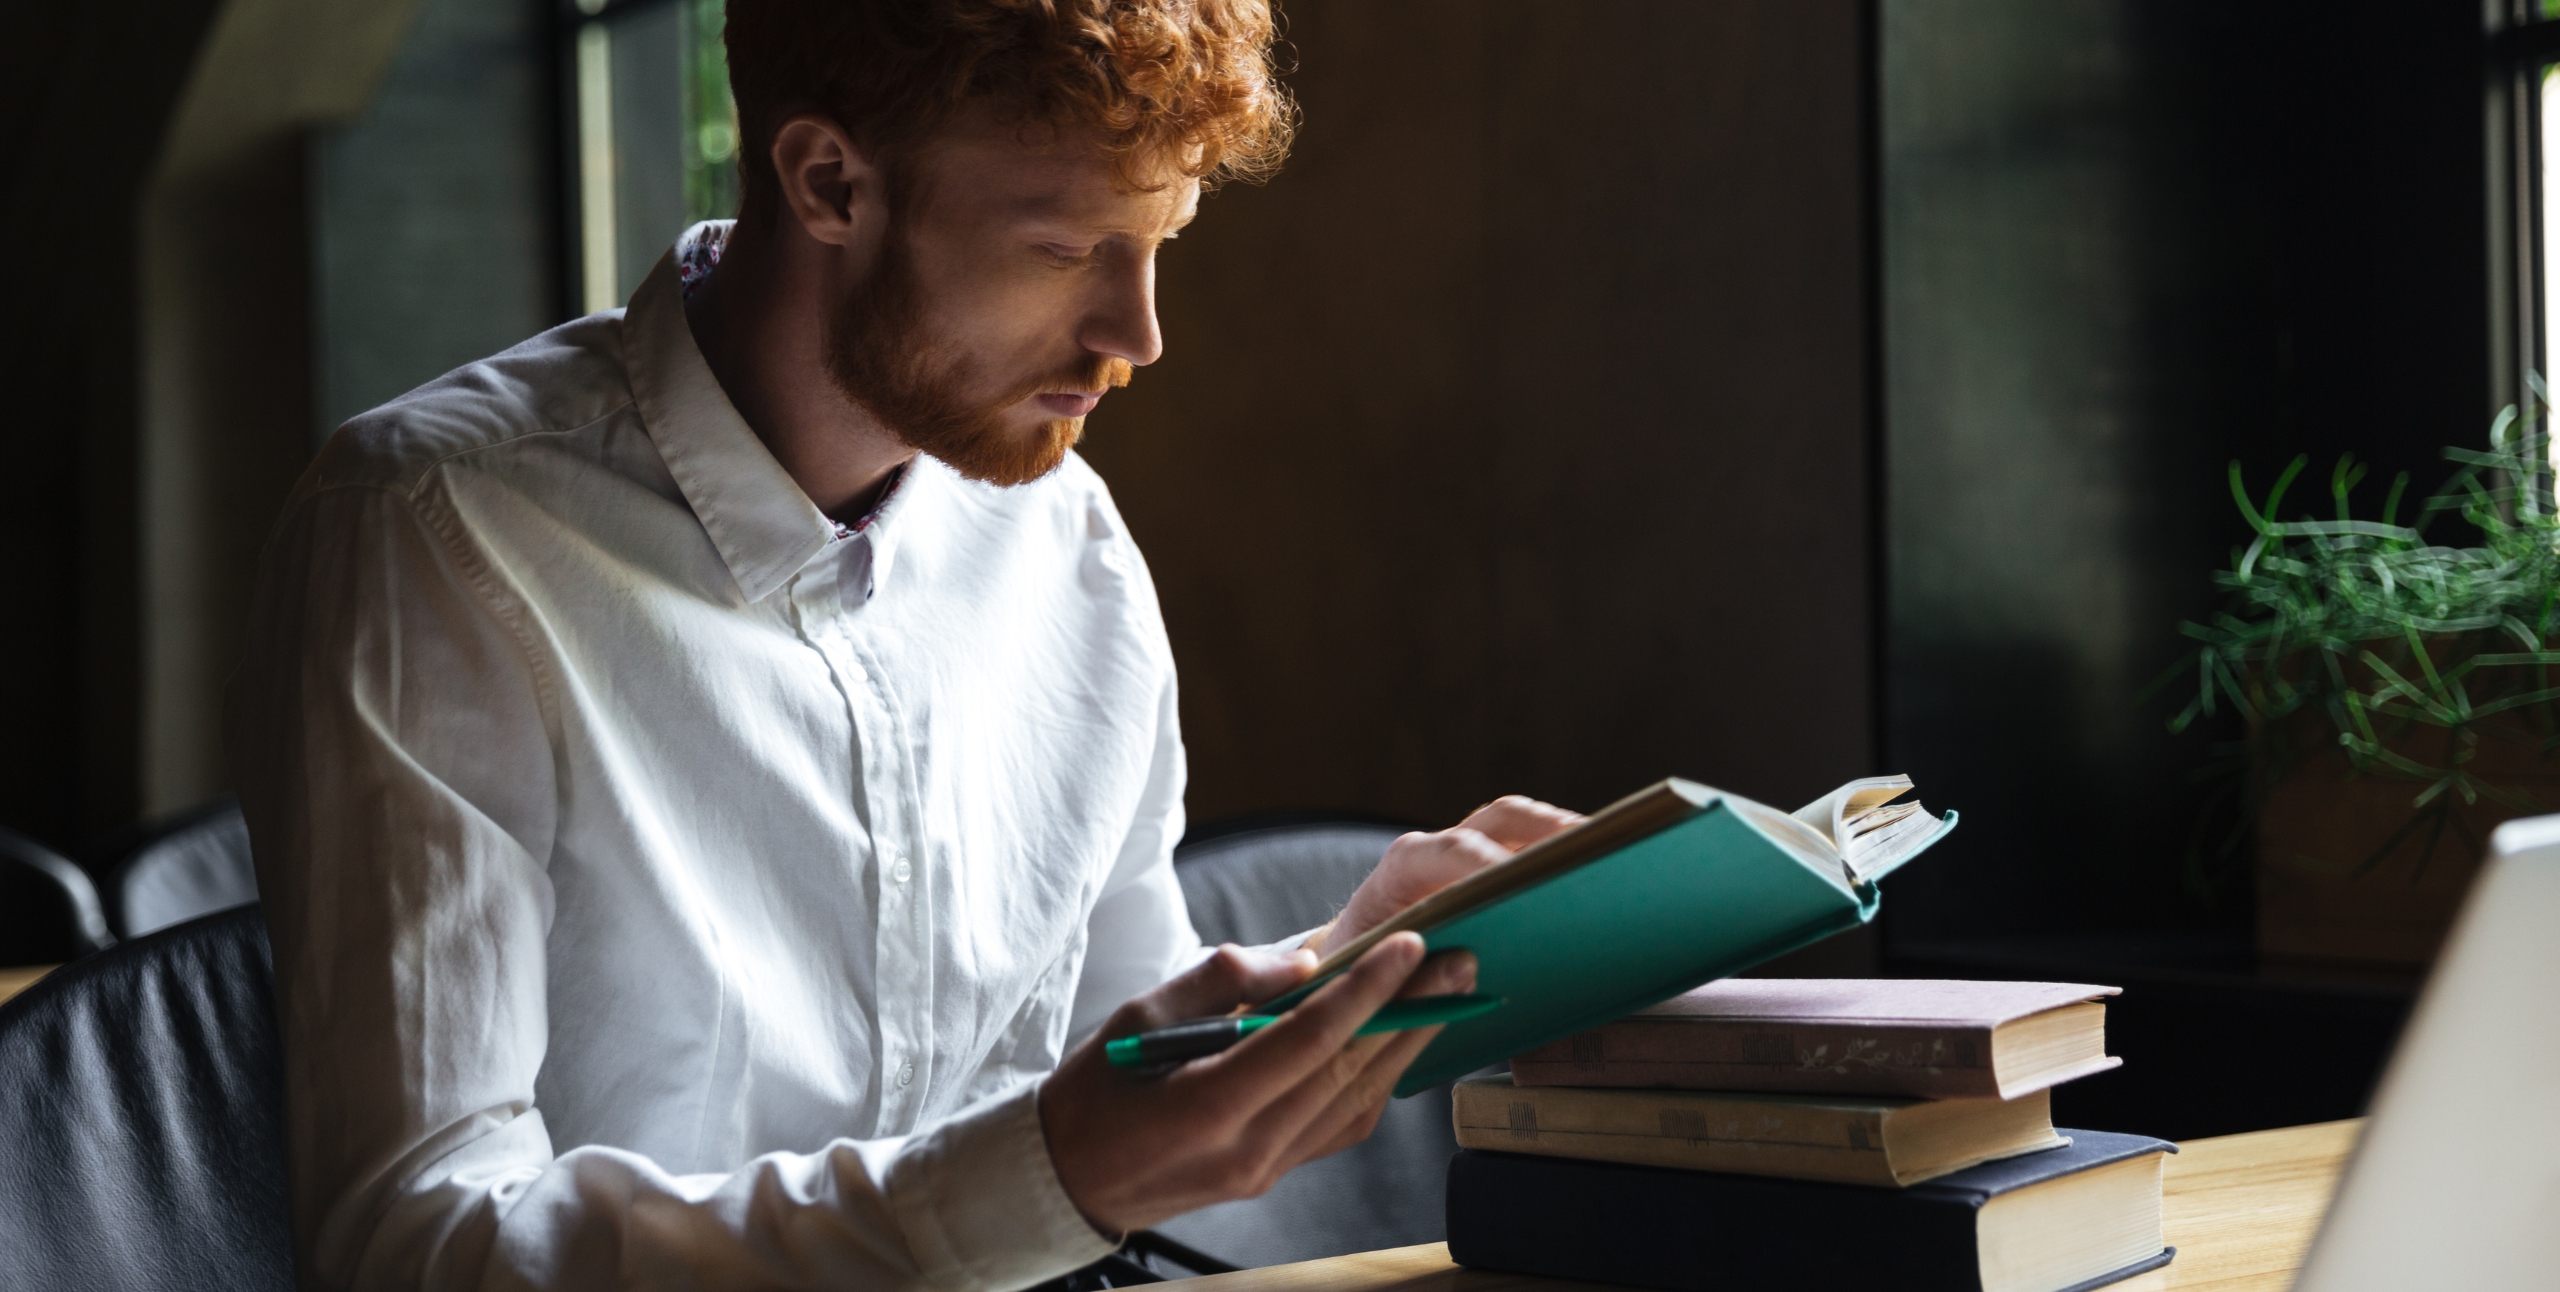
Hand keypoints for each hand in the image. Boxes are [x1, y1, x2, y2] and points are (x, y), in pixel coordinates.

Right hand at [1040, 932, 1477, 1234]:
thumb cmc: (1097, 1090)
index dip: (1366, 989)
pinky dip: (1377, 1079)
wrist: (1070, 1178)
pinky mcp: (1273, 1174)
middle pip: (1349, 1071)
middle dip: (1409, 1011)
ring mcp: (1266, 1169)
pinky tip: (1400, 1041)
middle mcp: (1249, 1149)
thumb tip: (1301, 960)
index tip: (1409, 944)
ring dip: (1406, 1045)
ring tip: (1445, 994)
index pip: (1309, 1041)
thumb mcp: (1137, 1016)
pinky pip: (1342, 1125)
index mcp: (1209, 1107)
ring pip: (1357, 1102)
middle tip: (1458, 960)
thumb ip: (1218, 982)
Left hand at [1321, 795, 1582, 953]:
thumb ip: (1414, 977)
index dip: (1495, 862)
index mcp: (1402, 868)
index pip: (1454, 849)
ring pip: (1522, 826)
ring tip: (1619, 860)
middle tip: (1602, 852)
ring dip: (1569, 836)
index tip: (1534, 886)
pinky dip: (1563, 856)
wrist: (1343, 966)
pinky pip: (1528, 848)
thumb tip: (1468, 970)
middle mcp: (1437, 850)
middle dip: (1553, 828)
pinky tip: (1598, 880)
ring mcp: (1464, 855)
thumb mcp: (1374, 979)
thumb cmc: (1358, 975)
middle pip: (1503, 818)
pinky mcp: (1483, 869)